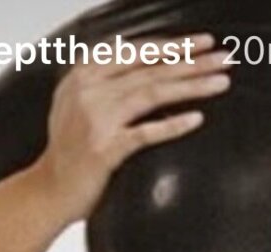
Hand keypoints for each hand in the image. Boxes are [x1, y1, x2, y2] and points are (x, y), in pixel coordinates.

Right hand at [38, 35, 232, 222]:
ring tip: (220, 82)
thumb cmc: (69, 151)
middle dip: (191, 60)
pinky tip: (197, 118)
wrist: (48, 190)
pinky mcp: (105, 149)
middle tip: (222, 57)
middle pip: (150, 68)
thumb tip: (140, 63)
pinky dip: (173, 125)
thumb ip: (104, 80)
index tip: (201, 43)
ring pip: (152, 93)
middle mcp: (90, 89)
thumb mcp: (78, 102)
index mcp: (84, 73)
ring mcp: (97, 119)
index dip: (171, 45)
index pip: (137, 51)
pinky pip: (145, 133)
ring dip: (191, 86)